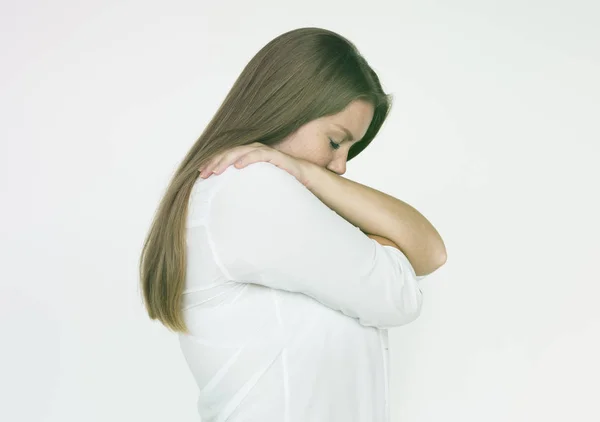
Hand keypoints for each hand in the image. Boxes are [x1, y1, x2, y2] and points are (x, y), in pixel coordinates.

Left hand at [198, 142, 312, 186]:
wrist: (302, 176)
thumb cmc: (279, 180)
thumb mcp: (257, 182)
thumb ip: (244, 184)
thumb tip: (227, 197)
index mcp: (247, 154)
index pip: (226, 156)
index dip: (212, 162)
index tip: (202, 174)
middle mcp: (253, 150)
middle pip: (229, 152)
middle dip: (215, 162)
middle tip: (205, 174)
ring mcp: (263, 151)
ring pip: (240, 152)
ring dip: (227, 160)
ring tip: (217, 170)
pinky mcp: (274, 155)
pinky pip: (258, 155)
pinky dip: (247, 159)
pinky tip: (238, 166)